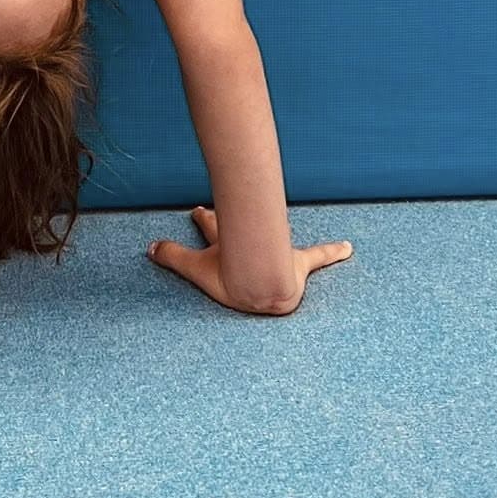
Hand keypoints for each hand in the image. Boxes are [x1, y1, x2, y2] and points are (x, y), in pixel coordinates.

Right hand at [147, 204, 352, 314]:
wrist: (262, 288)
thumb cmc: (233, 282)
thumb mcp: (195, 271)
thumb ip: (171, 258)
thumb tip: (147, 247)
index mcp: (229, 242)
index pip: (213, 226)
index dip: (205, 219)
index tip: (198, 209)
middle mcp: (253, 241)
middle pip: (239, 225)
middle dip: (230, 218)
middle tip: (225, 210)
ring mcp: (275, 251)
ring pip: (276, 235)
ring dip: (277, 232)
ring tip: (280, 228)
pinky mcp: (298, 265)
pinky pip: (318, 257)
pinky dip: (333, 252)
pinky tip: (349, 248)